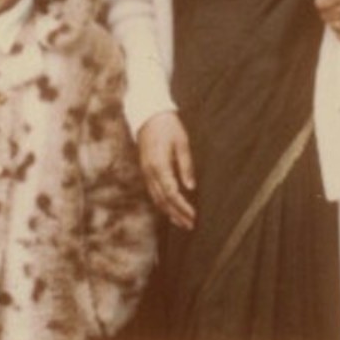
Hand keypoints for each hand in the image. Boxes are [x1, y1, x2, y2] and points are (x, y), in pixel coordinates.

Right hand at [137, 111, 195, 230]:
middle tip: (190, 225)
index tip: (193, 216)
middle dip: (176, 214)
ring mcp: (145, 171)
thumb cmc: (168, 126)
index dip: (182, 207)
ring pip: (155, 198)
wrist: (148, 114)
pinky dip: (162, 203)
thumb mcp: (182, 142)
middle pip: (162, 200)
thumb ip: (185, 165)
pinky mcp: (145, 169)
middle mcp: (149, 171)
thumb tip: (190, 187)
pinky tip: (170, 208)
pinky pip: (152, 191)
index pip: (170, 193)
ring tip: (182, 222)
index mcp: (159, 164)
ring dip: (169, 212)